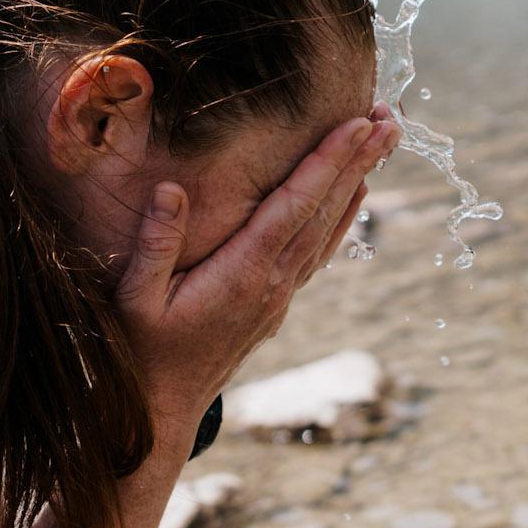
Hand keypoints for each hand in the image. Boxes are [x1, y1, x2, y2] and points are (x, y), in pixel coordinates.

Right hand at [112, 109, 399, 434]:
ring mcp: (280, 294)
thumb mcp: (134, 299)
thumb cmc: (141, 352)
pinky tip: (354, 194)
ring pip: (328, 228)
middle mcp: (272, 282)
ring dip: (358, 181)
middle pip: (325, 210)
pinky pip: (318, 250)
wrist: (162, 410)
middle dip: (359, 160)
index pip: (296, 206)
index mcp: (242, 273)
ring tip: (385, 141)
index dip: (328, 162)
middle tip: (393, 117)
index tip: (359, 124)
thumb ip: (155, 245)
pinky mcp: (277, 303)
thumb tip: (170, 189)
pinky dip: (341, 216)